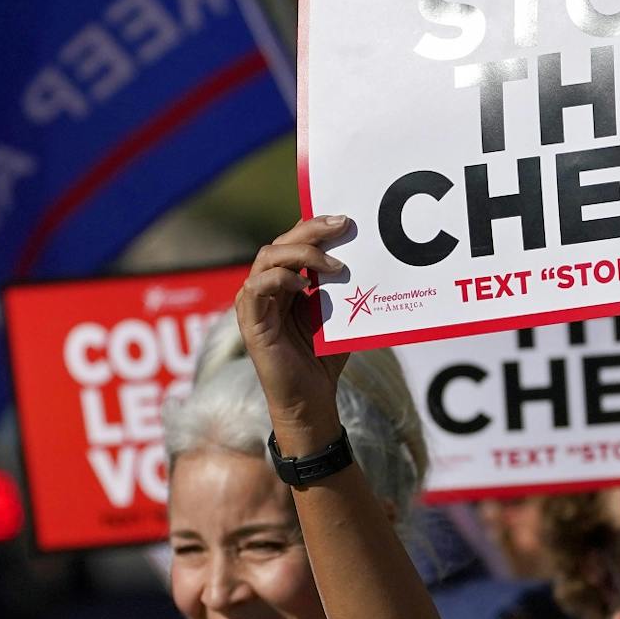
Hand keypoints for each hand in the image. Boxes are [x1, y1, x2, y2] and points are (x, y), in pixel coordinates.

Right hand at [236, 216, 352, 454]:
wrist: (312, 399)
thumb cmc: (325, 358)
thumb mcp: (339, 315)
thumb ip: (342, 288)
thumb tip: (368, 257)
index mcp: (285, 283)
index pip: (293, 241)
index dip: (314, 226)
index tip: (345, 219)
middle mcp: (266, 288)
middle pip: (280, 243)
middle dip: (311, 230)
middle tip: (342, 225)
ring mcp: (255, 304)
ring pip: (268, 258)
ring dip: (301, 254)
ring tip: (333, 264)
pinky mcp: (250, 323)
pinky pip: (257, 288)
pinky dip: (280, 280)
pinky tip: (305, 286)